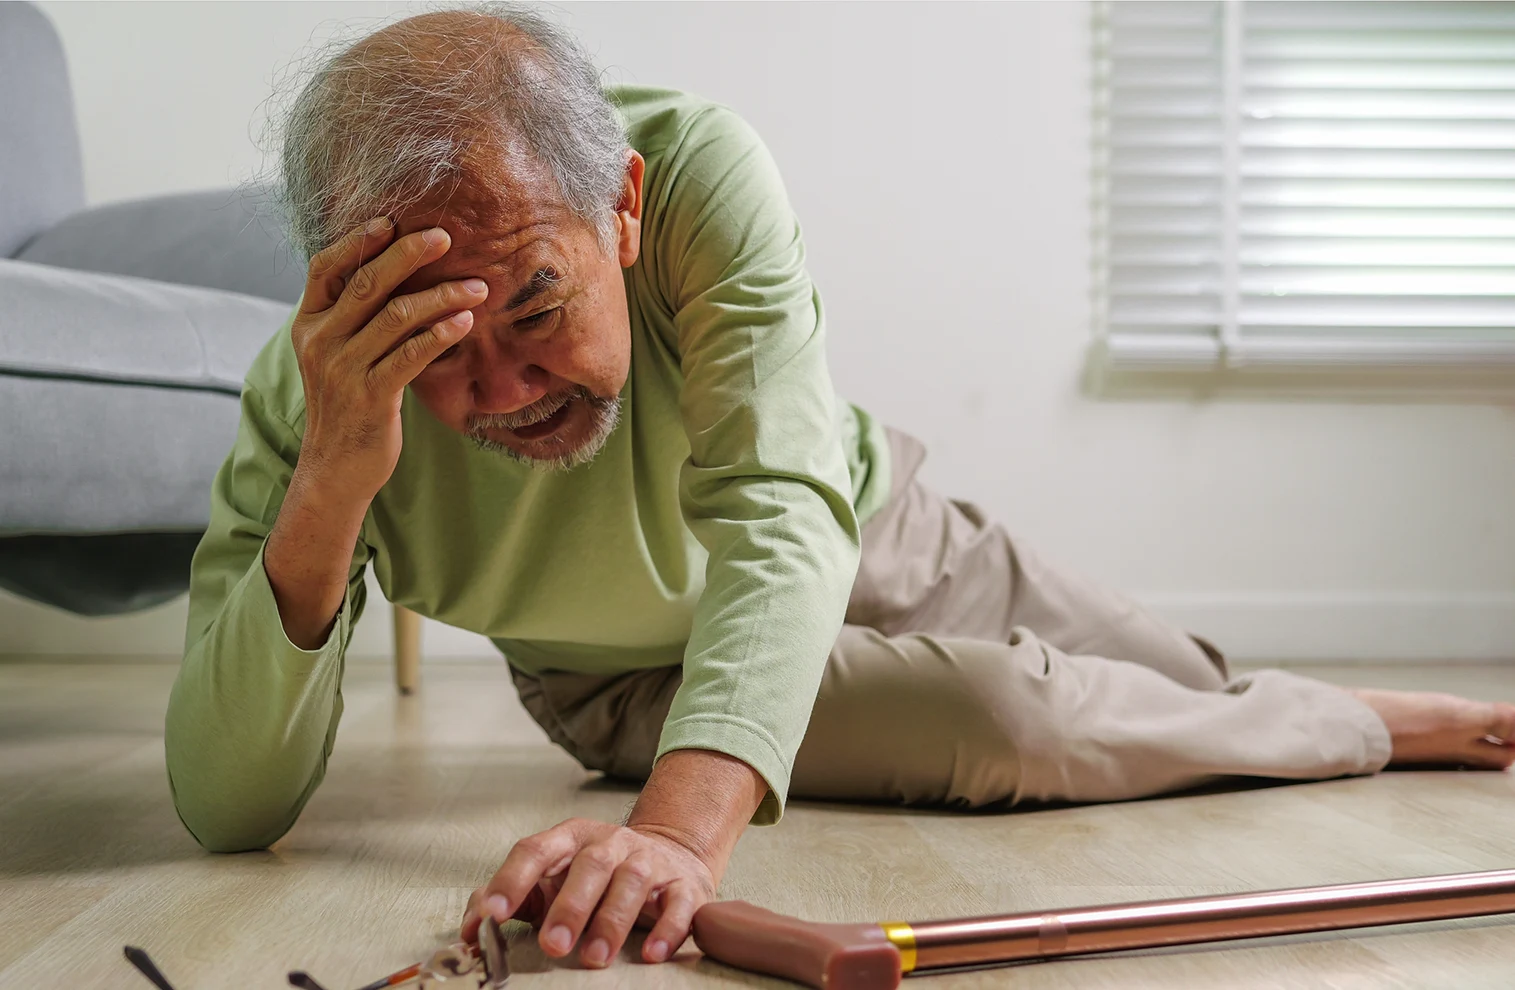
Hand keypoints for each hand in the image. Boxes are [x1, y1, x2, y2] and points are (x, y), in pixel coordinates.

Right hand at [290, 216, 487, 502]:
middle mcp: (320, 341)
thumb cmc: (348, 402)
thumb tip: (392, 267)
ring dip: (441, 296)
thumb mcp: (338, 353)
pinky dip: (440, 334)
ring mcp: (343, 369)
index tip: (391, 221)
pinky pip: (410, 356)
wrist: (336, 466)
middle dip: (408, 255)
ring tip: (478, 287)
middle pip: (366, 284)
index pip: (325, 267)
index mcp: (309, 323)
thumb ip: (354, 315)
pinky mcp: (371, 397)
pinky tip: (463, 321)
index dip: (357, 240)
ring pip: (396, 317)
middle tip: (446, 237)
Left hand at [461, 818, 718, 968]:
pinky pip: (678, 903)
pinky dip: (668, 928)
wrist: (670, 854)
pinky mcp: (684, 884)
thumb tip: (471, 929)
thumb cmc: (596, 876)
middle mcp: (611, 843)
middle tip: (553, 945)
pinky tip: (652, 954)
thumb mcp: (552, 878)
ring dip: (612, 921)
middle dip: (570, 906)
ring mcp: (649, 860)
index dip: (512, 880)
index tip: (493, 914)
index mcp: (570, 838)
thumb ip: (511, 898)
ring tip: (594, 958)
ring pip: (632, 882)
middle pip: (590, 865)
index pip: (536, 850)